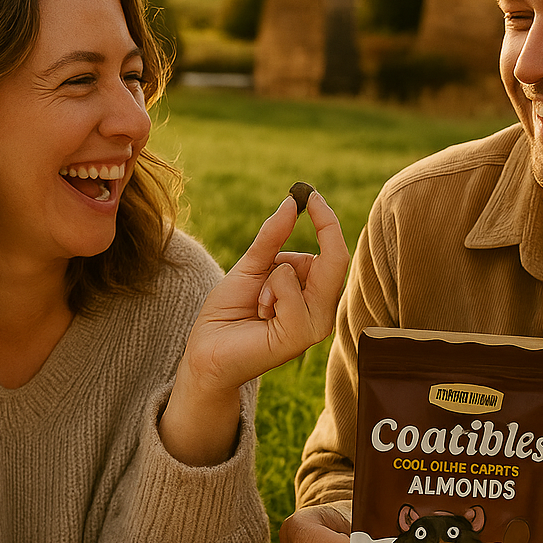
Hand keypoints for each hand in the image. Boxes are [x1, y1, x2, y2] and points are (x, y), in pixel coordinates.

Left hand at [159, 192, 347, 466]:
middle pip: (335, 258)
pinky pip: (291, 291)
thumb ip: (273, 238)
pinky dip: (270, 292)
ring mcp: (315, 326)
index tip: (309, 192)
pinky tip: (259, 314)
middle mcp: (321, 311)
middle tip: (305, 200)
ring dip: (274, 275)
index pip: (335, 255)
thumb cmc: (228, 313)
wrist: (206, 350)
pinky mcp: (301, 336)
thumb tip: (292, 203)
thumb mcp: (250, 267)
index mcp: (313, 295)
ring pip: (307, 270)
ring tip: (258, 302)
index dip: (327, 222)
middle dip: (316, 232)